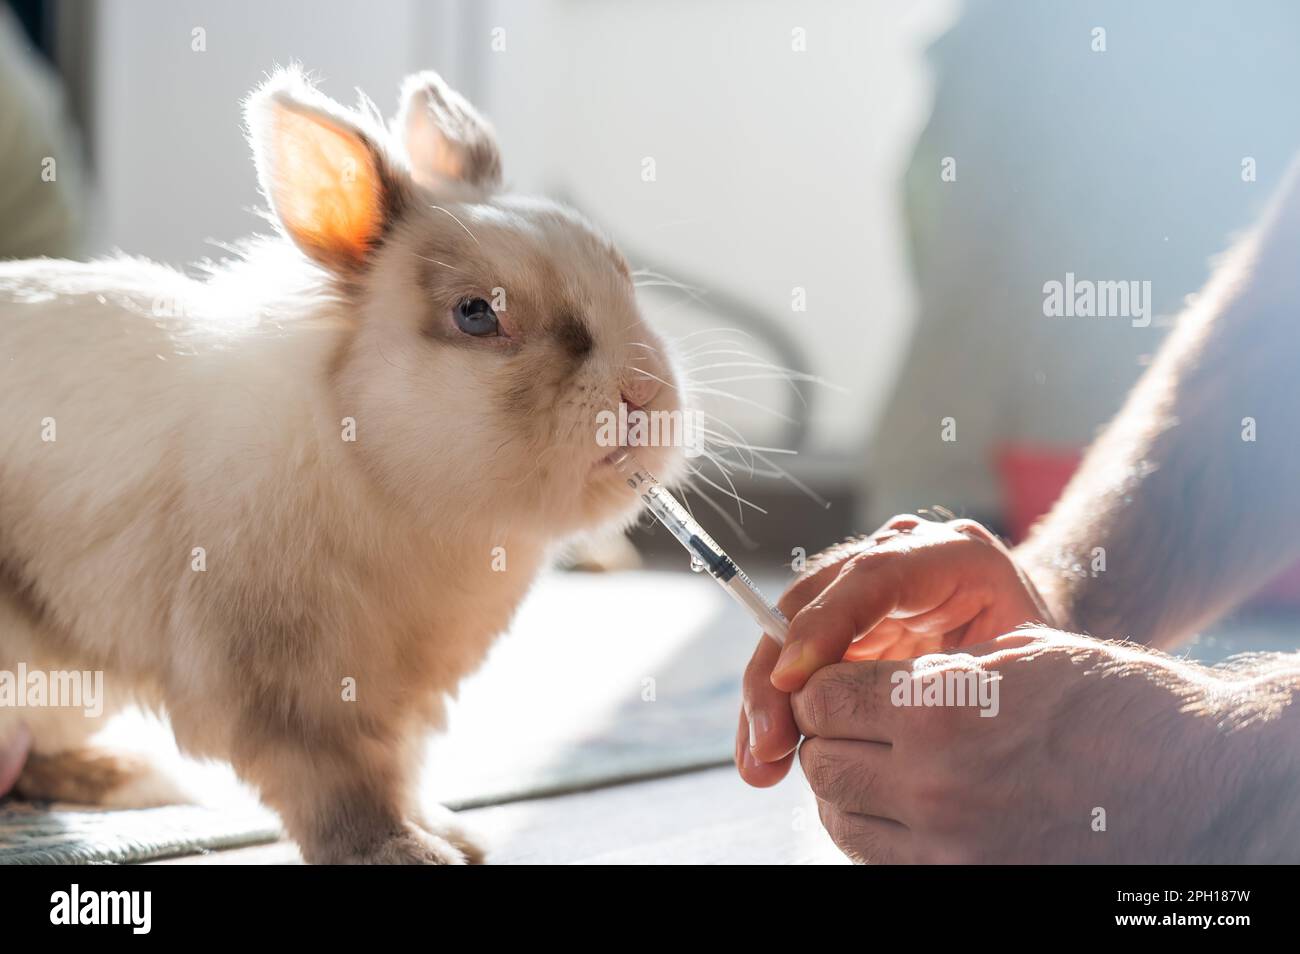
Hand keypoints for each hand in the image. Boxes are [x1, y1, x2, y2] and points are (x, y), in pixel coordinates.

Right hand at [737, 515, 1050, 786]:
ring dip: (765, 699)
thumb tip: (884, 719)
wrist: (1042, 652)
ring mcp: (859, 587)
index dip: (826, 626)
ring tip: (759, 766)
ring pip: (785, 631)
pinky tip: (763, 755)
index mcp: (949, 554)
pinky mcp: (841, 623)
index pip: (872, 575)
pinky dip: (775, 708)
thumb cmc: (1042, 668)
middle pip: (809, 602)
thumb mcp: (1021, 669)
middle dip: (777, 675)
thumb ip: (960, 679)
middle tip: (769, 745)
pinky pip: (792, 660)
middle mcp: (892, 556)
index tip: (793, 683)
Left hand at [791, 630, 1299, 862]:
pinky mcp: (964, 884)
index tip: (832, 683)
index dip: (820, 686)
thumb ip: (925, 673)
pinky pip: (880, 859)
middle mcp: (933, 783)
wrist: (1194, 780)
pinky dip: (876, 830)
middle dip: (826, 736)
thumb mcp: (1015, 656)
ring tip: (881, 763)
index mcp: (940, 708)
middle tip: (854, 722)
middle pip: (821, 762)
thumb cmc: (1111, 701)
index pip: (822, 698)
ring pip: (840, 819)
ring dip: (846, 787)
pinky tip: (908, 804)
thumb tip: (857, 683)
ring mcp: (949, 846)